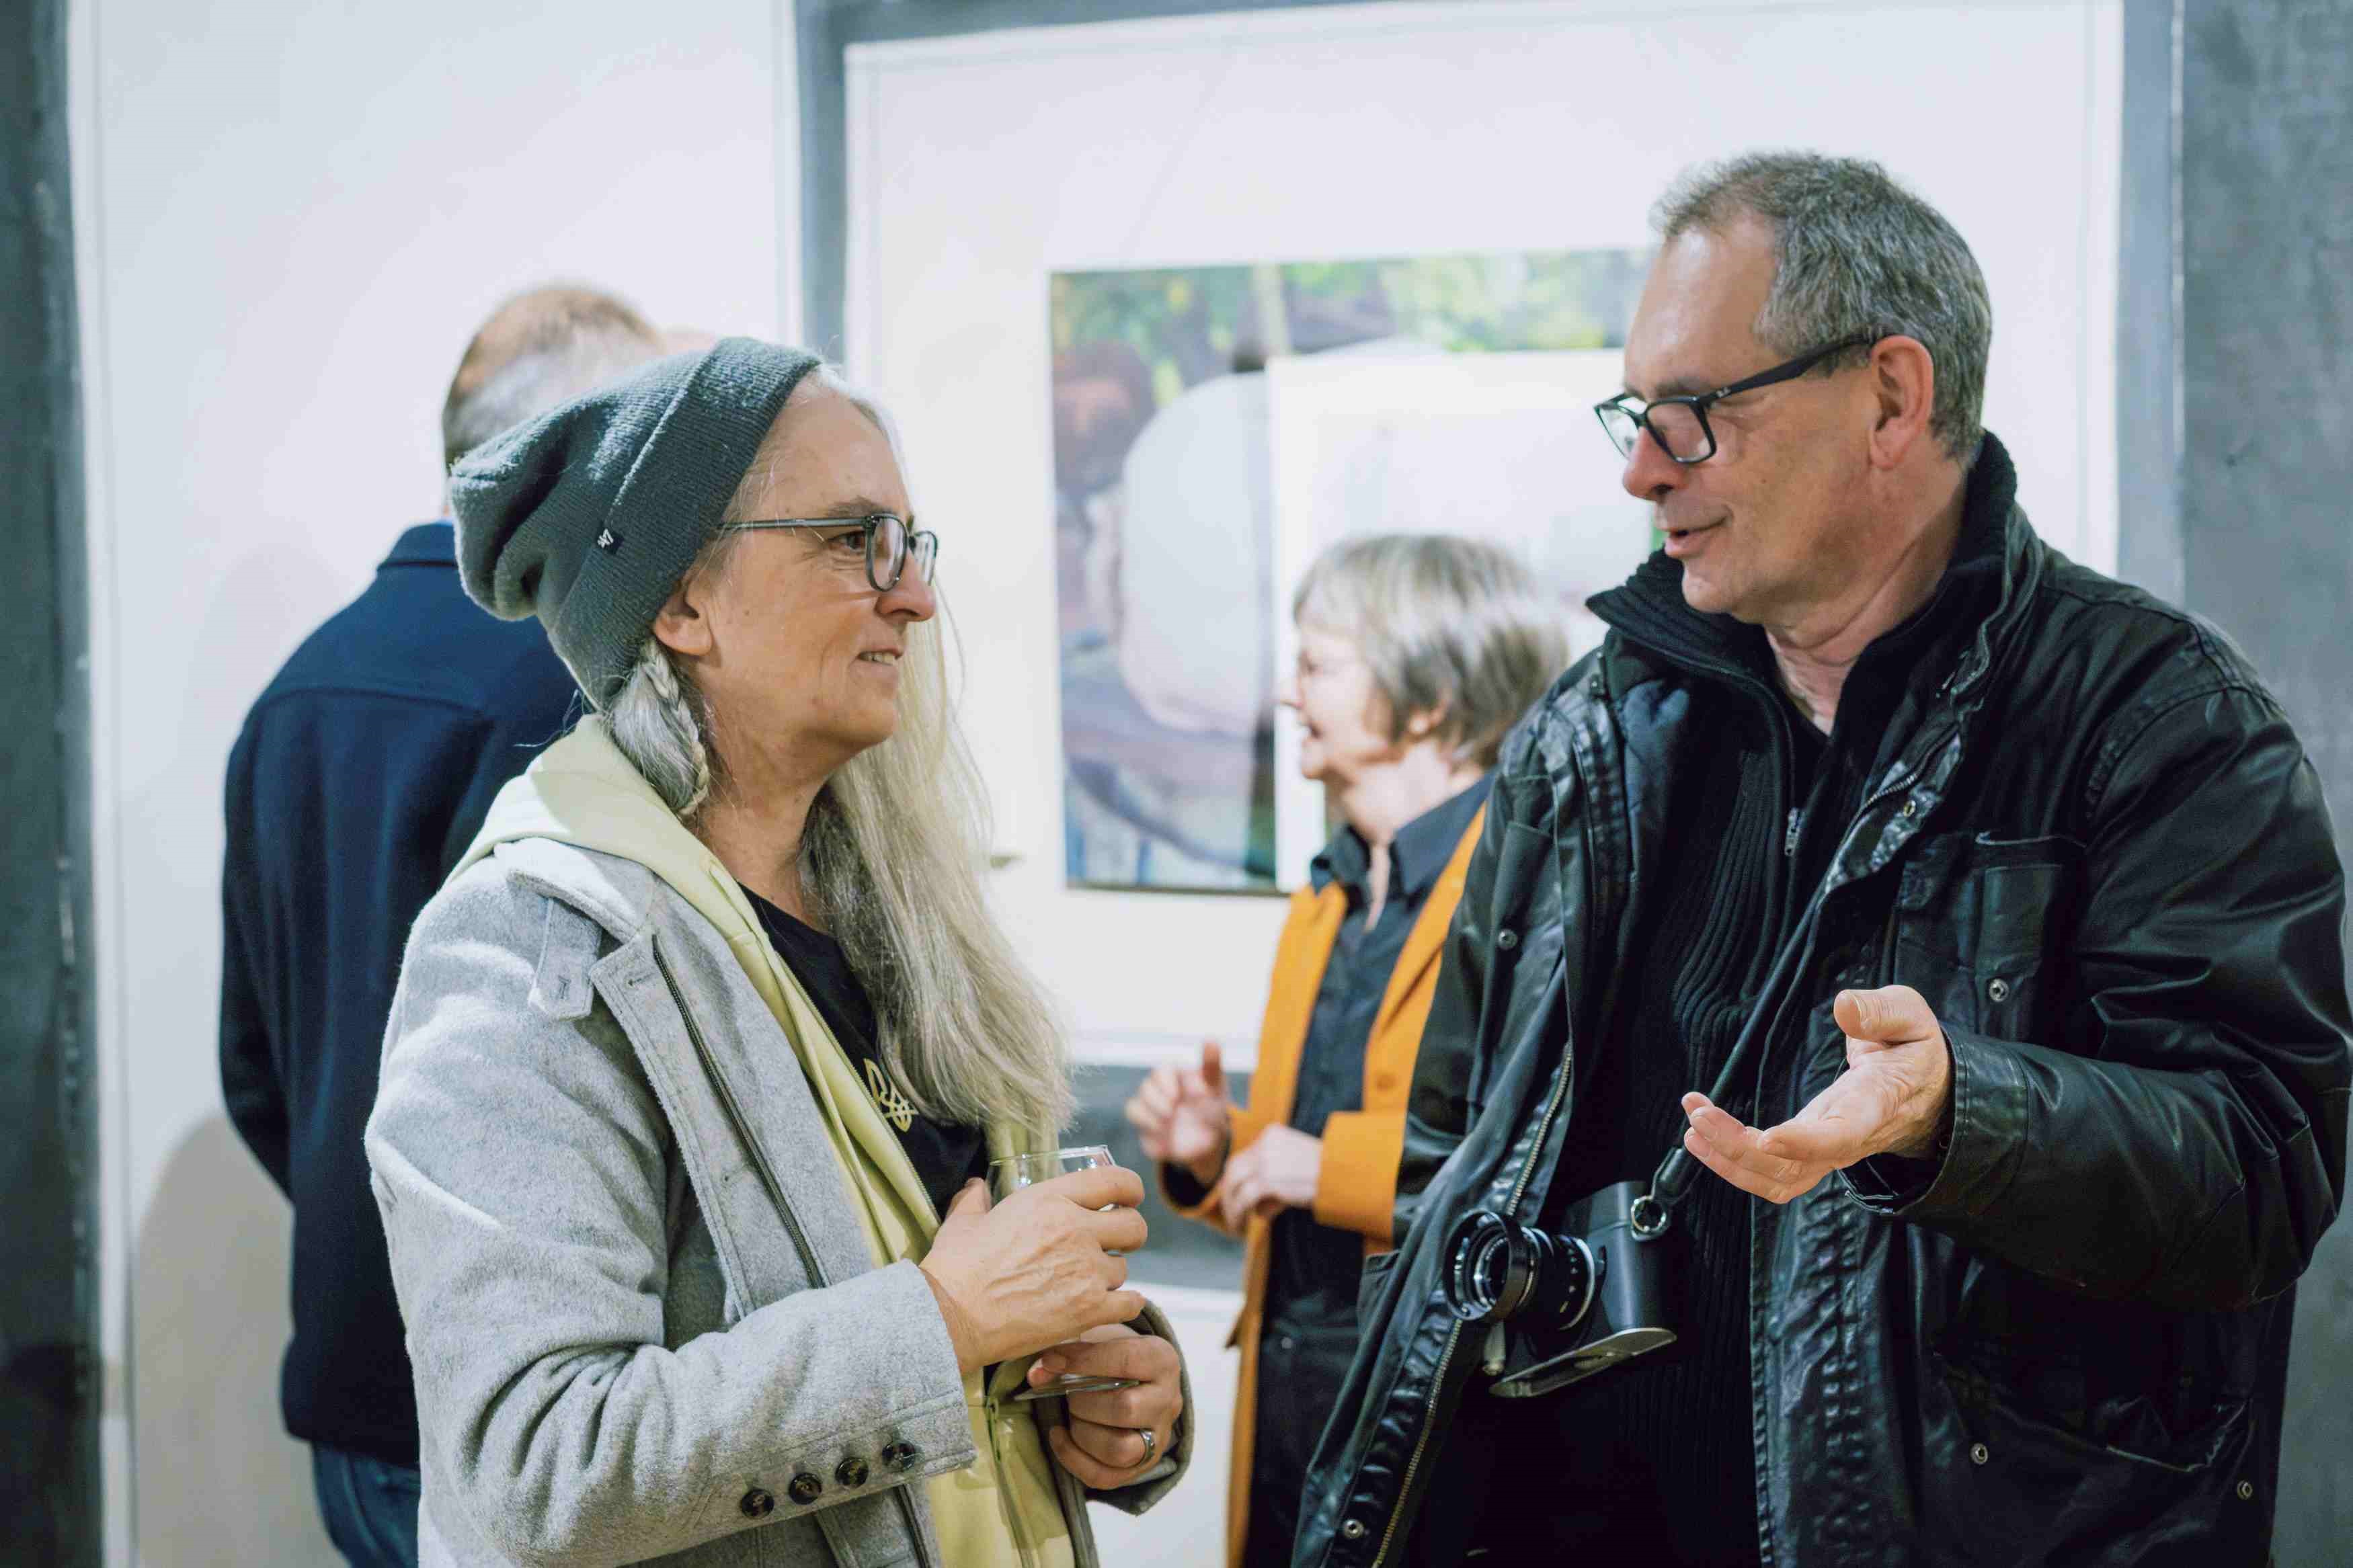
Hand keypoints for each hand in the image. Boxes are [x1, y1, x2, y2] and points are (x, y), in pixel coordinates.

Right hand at [918, 1170, 1148, 1375]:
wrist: (951, 1317)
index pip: (1116, 1181)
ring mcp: (1086, 1270)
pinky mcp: (1089, 1309)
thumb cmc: (955, 1268)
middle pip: (1134, 1225)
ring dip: (1110, 1276)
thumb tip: (976, 1186)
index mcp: (1050, 1200)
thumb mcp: (963, 1221)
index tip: (1128, 1200)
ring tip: (1083, 1284)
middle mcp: (1075, 1229)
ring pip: (1125, 1268)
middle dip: (1127, 1234)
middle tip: (1111, 1245)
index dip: (1129, 1190)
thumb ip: (976, 1199)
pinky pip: (1131, 1303)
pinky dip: (1122, 1306)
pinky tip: (1104, 1308)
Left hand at [1034, 1326, 1183, 1487]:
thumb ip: (1069, 1350)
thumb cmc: (1115, 1359)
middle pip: (1125, 1409)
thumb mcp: (1102, 1342)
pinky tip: (1059, 1436)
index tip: (1051, 1359)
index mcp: (1162, 1361)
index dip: (1083, 1360)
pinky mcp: (1140, 1467)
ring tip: (1072, 1416)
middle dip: (1083, 1402)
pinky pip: (1104, 1477)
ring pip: (1119, 1450)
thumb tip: (1036, 1373)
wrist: (1139, 1383)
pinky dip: (1073, 1458)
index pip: (1126, 1360)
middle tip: (1068, 1393)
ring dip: (1082, 1432)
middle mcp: (1167, 1402)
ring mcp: (1158, 1439)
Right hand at [1124, 1042, 1231, 1187]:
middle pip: (1147, 1086)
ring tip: (1168, 1121)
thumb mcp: (1217, 1088)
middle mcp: (1160, 1090)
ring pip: (1135, 1104)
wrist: (1208, 1142)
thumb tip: (1210, 1039)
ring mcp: (1150, 1108)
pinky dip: (1147, 1125)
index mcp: (1176, 1077)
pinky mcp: (1144, 1125)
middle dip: (1158, 1098)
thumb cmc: (1212, 1109)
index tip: (1178, 1095)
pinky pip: (1136, 1120)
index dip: (1166, 1082)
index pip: (1162, 1070)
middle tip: (1173, 1108)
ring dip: (1150, 1113)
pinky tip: (1163, 1133)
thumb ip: (1211, 1065)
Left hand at [1218, 1123, 1321, 1230]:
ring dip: (1232, 1207)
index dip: (1236, 1179)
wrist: (1343, 1175)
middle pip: (1234, 1168)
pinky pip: (1245, 1199)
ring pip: (1235, 1184)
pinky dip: (1239, 1214)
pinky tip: (1241, 1227)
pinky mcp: (1269, 1180)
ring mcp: (1266, 1161)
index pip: (1244, 1157)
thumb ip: (1274, 1183)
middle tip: (1230, 1213)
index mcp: (1272, 1135)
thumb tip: (1257, 1210)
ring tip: (1234, 1225)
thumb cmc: (1327, 1176)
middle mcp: (1265, 1144)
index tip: (1234, 1197)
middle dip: (1229, 1193)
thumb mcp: (1296, 1171)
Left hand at [1681, 984, 1952, 1204]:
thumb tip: (1844, 1007)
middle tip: (1697, 1114)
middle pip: (1794, 1165)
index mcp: (1876, 1103)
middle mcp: (1850, 1137)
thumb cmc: (1914, 1048)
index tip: (1765, 1137)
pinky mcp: (1812, 1152)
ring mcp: (1830, 1151)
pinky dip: (1734, 1162)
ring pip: (1779, 1178)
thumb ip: (1881, 1011)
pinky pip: (1772, 1173)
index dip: (1804, 1142)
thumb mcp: (1912, 1017)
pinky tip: (1703, 1136)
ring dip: (1730, 1160)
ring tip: (1692, 1127)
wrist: (1929, 1089)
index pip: (1841, 1134)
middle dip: (1740, 1148)